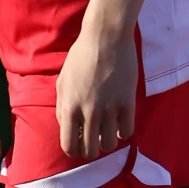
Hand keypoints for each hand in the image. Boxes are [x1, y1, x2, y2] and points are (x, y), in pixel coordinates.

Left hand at [55, 25, 137, 164]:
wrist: (105, 37)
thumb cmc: (81, 57)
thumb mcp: (62, 81)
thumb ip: (61, 107)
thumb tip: (66, 127)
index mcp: (69, 107)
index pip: (69, 145)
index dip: (73, 150)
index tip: (78, 145)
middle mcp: (89, 112)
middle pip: (90, 150)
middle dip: (91, 149)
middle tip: (94, 139)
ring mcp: (109, 108)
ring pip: (110, 145)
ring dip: (108, 141)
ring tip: (108, 130)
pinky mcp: (127, 102)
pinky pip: (127, 131)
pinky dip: (123, 132)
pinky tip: (120, 122)